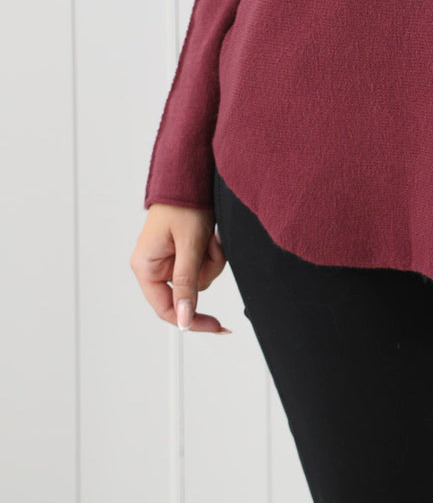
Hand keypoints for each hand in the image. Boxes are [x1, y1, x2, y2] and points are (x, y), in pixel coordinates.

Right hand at [131, 204, 230, 333]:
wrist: (191, 175)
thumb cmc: (183, 204)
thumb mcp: (189, 246)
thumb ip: (186, 284)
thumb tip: (184, 321)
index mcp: (145, 267)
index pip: (166, 309)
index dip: (191, 319)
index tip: (217, 326)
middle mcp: (154, 266)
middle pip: (188, 291)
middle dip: (205, 271)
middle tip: (211, 247)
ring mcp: (169, 259)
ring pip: (199, 278)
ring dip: (211, 259)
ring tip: (209, 236)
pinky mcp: (182, 251)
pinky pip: (202, 264)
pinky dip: (212, 252)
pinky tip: (210, 234)